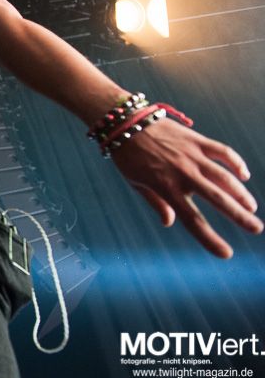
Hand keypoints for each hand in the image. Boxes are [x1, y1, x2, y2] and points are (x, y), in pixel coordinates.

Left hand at [112, 119, 261, 257]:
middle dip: (239, 216)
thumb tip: (169, 222)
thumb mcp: (136, 183)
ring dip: (241, 193)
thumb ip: (156, 202)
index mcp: (166, 188)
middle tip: (256, 229)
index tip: (226, 254)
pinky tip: (243, 175)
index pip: (192, 219)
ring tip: (251, 208)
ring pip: (224, 177)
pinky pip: (222, 152)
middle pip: (218, 198)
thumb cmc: (128, 156)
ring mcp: (191, 155)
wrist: (125, 123)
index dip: (209, 239)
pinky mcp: (196, 140)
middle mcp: (182, 173)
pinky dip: (236, 163)